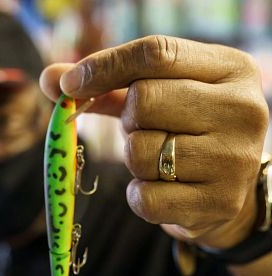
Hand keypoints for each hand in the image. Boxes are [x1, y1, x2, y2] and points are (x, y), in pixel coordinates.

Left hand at [40, 35, 269, 248]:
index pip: (155, 53)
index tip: (70, 84)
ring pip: (139, 152)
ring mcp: (234, 159)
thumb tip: (50, 79)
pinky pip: (144, 197)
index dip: (104, 66)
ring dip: (133, 160)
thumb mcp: (158, 97)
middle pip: (143, 101)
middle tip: (143, 129)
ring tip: (160, 159)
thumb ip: (106, 85)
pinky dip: (138, 195)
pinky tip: (161, 189)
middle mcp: (242, 109)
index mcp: (230, 69)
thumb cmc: (184, 132)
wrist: (228, 192)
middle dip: (127, 119)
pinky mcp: (218, 203)